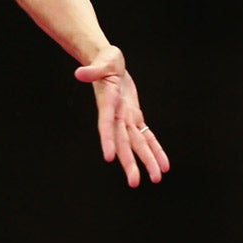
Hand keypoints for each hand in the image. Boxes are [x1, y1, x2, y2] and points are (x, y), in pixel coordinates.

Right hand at [74, 46, 169, 186]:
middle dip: (130, 161)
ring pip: (137, 143)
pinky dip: (155, 149)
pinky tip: (163, 165)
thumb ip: (92, 70)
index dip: (107, 139)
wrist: (108, 62)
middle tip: (135, 182)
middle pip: (123, 141)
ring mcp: (126, 118)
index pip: (106, 124)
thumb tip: (79, 73)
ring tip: (156, 179)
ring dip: (147, 160)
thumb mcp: (102, 61)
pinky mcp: (134, 116)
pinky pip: (146, 135)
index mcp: (108, 103)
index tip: (109, 157)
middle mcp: (116, 116)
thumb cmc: (105, 60)